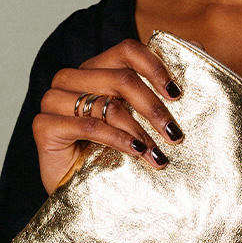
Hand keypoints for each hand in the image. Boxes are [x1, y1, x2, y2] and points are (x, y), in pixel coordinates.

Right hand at [33, 38, 184, 192]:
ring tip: (159, 154)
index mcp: (96, 68)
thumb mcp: (143, 120)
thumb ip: (164, 85)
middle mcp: (73, 78)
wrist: (84, 195)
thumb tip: (197, 47)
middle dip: (154, 108)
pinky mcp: (44, 125)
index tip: (177, 95)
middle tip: (175, 134)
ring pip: (107, 103)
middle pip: (122, 78)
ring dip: (139, 130)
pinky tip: (136, 153)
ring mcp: (54, 99)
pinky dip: (117, 139)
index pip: (127, 49)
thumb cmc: (115, 154)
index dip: (155, 67)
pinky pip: (88, 125)